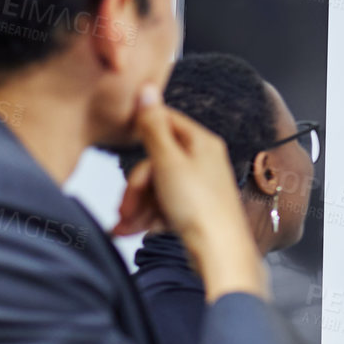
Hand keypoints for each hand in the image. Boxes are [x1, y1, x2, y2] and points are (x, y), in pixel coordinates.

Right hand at [115, 85, 264, 298]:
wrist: (219, 253)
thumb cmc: (201, 209)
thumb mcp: (168, 161)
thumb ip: (153, 127)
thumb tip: (147, 91)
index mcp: (202, 143)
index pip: (165, 121)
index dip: (141, 131)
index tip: (124, 141)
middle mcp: (202, 162)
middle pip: (155, 160)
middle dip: (135, 185)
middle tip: (125, 205)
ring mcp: (198, 186)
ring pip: (156, 186)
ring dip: (136, 205)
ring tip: (125, 224)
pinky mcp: (193, 209)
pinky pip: (162, 206)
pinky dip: (146, 217)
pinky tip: (132, 231)